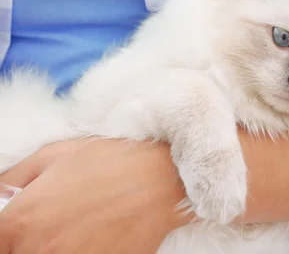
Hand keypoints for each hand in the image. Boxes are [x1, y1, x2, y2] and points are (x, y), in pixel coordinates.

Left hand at [0, 139, 191, 253]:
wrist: (164, 177)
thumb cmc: (111, 161)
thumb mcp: (55, 154)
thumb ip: (13, 178)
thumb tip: (0, 193)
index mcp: (20, 220)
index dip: (6, 236)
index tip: (15, 231)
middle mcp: (40, 249)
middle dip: (30, 242)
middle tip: (54, 223)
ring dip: (58, 247)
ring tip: (80, 229)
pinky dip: (84, 250)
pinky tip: (98, 236)